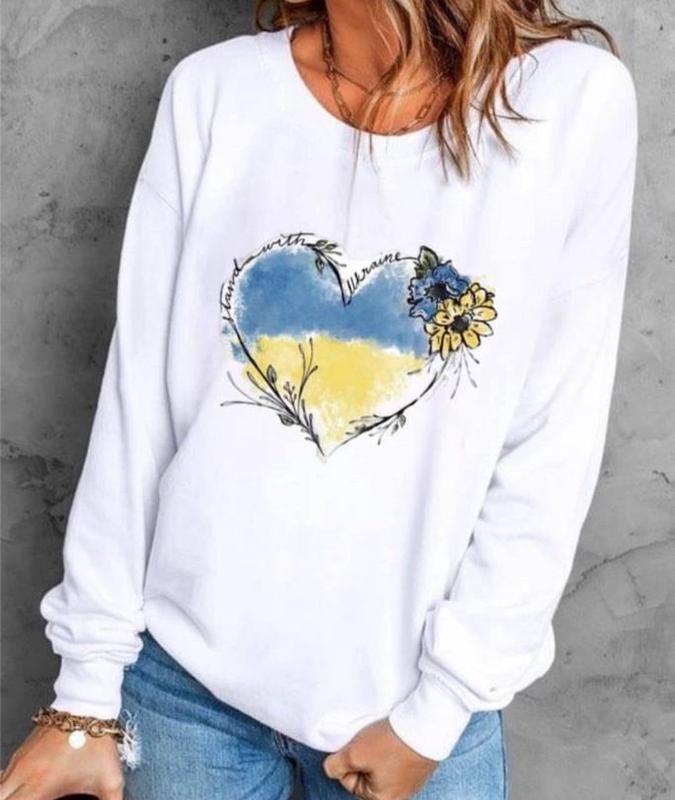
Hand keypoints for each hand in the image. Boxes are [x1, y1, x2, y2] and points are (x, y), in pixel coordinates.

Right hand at [0, 724, 123, 799]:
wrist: (88, 705)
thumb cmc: (97, 743)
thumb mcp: (110, 780)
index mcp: (39, 786)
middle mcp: (22, 774)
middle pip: (1, 797)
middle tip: (31, 799)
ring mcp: (19, 761)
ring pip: (0, 786)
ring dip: (8, 794)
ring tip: (26, 795)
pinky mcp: (21, 751)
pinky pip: (4, 774)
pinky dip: (8, 785)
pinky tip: (23, 789)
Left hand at [323, 718, 437, 799]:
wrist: (426, 724)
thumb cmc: (391, 743)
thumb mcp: (355, 753)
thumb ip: (336, 765)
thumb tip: (330, 768)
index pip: (349, 781)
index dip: (347, 760)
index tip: (357, 745)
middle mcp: (399, 795)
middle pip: (366, 773)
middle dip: (364, 755)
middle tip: (369, 739)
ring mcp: (412, 780)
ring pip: (382, 764)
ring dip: (378, 750)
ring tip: (383, 736)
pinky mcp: (420, 764)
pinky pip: (398, 757)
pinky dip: (393, 746)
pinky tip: (395, 736)